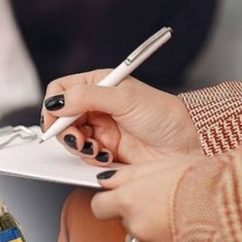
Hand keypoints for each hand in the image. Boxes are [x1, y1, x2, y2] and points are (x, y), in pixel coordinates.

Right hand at [41, 69, 202, 165]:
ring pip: (69, 137)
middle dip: (66, 131)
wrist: (188, 144)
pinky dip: (90, 157)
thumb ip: (86, 97)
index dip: (53, 105)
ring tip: (97, 149)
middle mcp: (95, 105)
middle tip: (79, 139)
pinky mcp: (104, 148)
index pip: (60, 90)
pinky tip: (105, 156)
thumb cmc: (164, 115)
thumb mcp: (123, 98)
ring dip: (79, 146)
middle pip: (60, 117)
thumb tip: (55, 102)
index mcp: (98, 84)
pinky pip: (83, 154)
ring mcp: (99, 128)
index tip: (54, 120)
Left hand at [90, 155, 206, 241]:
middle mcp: (138, 229)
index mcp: (132, 201)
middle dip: (140, 218)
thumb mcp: (164, 166)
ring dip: (155, 239)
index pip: (100, 206)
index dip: (110, 203)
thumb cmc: (210, 183)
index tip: (118, 202)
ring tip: (182, 225)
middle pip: (126, 226)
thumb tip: (104, 181)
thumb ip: (128, 175)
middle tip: (167, 209)